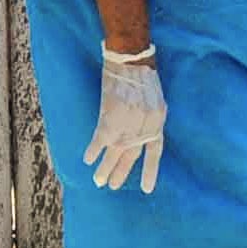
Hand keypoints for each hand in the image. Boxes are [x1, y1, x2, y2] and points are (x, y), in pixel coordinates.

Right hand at [84, 47, 166, 193]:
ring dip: (106, 167)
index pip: (154, 151)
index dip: (149, 170)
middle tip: (112, 186)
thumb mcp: (154, 98)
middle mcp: (145, 124)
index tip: (145, 189)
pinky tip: (88, 160)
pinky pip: (101, 140)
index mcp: (158, 120)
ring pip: (115, 151)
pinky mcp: (111, 116)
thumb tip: (138, 135)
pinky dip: (94, 150)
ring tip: (99, 182)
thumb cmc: (142, 74)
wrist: (131, 58)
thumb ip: (148, 118)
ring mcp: (128, 122)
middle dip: (121, 171)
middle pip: (132, 154)